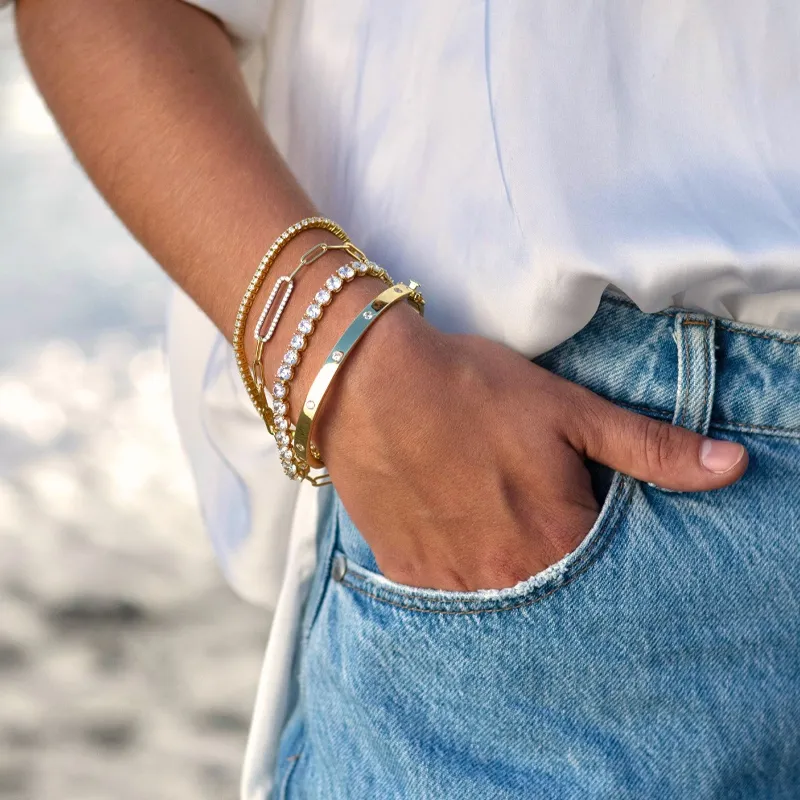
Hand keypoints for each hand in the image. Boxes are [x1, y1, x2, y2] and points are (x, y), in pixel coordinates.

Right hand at [316, 308, 747, 590]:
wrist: (366, 383)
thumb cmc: (469, 389)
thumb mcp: (568, 409)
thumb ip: (650, 448)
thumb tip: (733, 466)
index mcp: (555, 540)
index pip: (611, 577)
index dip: (608, 547)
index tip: (590, 520)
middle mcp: (505, 577)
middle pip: (555, 595)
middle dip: (559, 564)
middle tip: (535, 517)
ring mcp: (450, 583)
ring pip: (502, 601)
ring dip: (510, 574)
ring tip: (498, 527)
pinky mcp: (407, 574)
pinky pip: (449, 598)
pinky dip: (463, 575)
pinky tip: (459, 537)